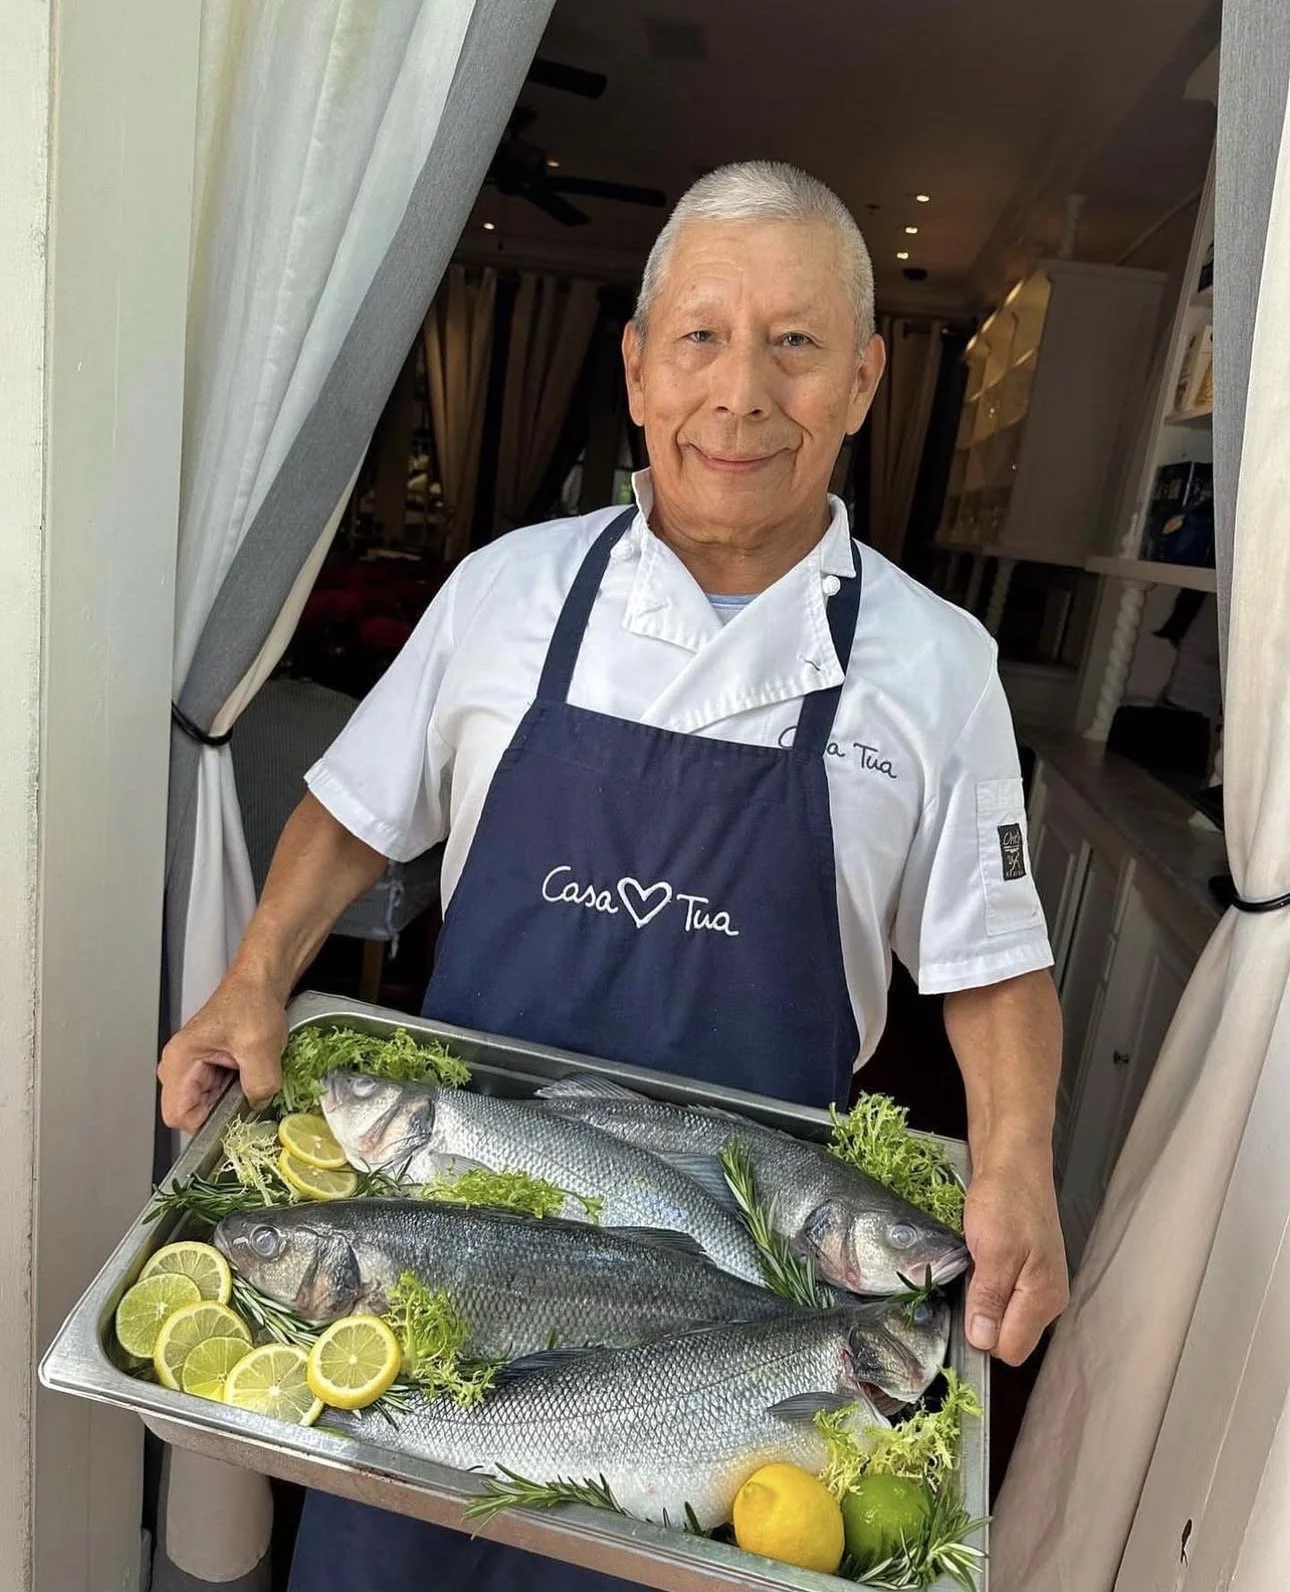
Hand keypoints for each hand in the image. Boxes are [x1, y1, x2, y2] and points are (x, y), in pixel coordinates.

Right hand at [158, 974, 287, 1132]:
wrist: (259, 983)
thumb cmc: (252, 1003)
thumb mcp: (260, 1046)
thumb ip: (260, 1083)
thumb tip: (257, 1106)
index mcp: (180, 1060)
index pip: (177, 1115)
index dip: (206, 1123)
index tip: (232, 1117)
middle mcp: (178, 1066)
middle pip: (191, 1112)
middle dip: (221, 1111)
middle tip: (247, 1095)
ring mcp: (191, 1068)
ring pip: (206, 1105)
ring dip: (230, 1101)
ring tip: (250, 1078)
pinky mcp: (206, 1068)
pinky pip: (216, 1094)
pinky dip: (234, 1091)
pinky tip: (249, 1074)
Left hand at [962, 1156, 1067, 1364]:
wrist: (1013, 1159)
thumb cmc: (1007, 1198)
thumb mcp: (993, 1251)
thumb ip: (989, 1299)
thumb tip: (982, 1341)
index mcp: (1044, 1299)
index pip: (1010, 1350)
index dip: (982, 1334)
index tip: (965, 1303)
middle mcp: (1047, 1298)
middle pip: (1008, 1337)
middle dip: (982, 1317)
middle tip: (969, 1277)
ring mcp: (1039, 1283)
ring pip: (1003, 1316)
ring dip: (982, 1298)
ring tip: (974, 1264)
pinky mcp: (1027, 1269)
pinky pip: (1003, 1295)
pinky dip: (987, 1283)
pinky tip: (980, 1258)